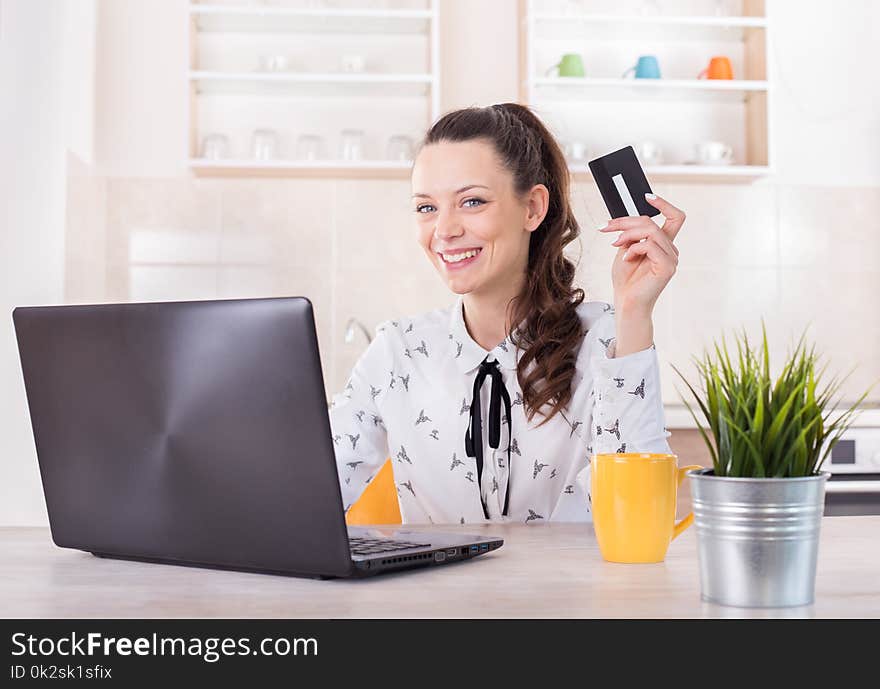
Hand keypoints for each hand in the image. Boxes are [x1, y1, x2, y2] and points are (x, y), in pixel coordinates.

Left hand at [597, 193, 683, 314]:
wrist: (626, 303)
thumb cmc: (625, 280)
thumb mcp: (625, 250)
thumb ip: (630, 234)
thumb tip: (626, 218)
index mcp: (663, 244)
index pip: (674, 217)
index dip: (663, 204)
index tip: (646, 196)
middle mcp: (671, 250)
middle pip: (652, 222)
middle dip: (626, 221)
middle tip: (607, 227)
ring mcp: (671, 259)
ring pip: (650, 231)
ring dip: (628, 234)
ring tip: (614, 244)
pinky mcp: (667, 267)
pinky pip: (650, 246)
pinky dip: (634, 249)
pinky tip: (625, 258)